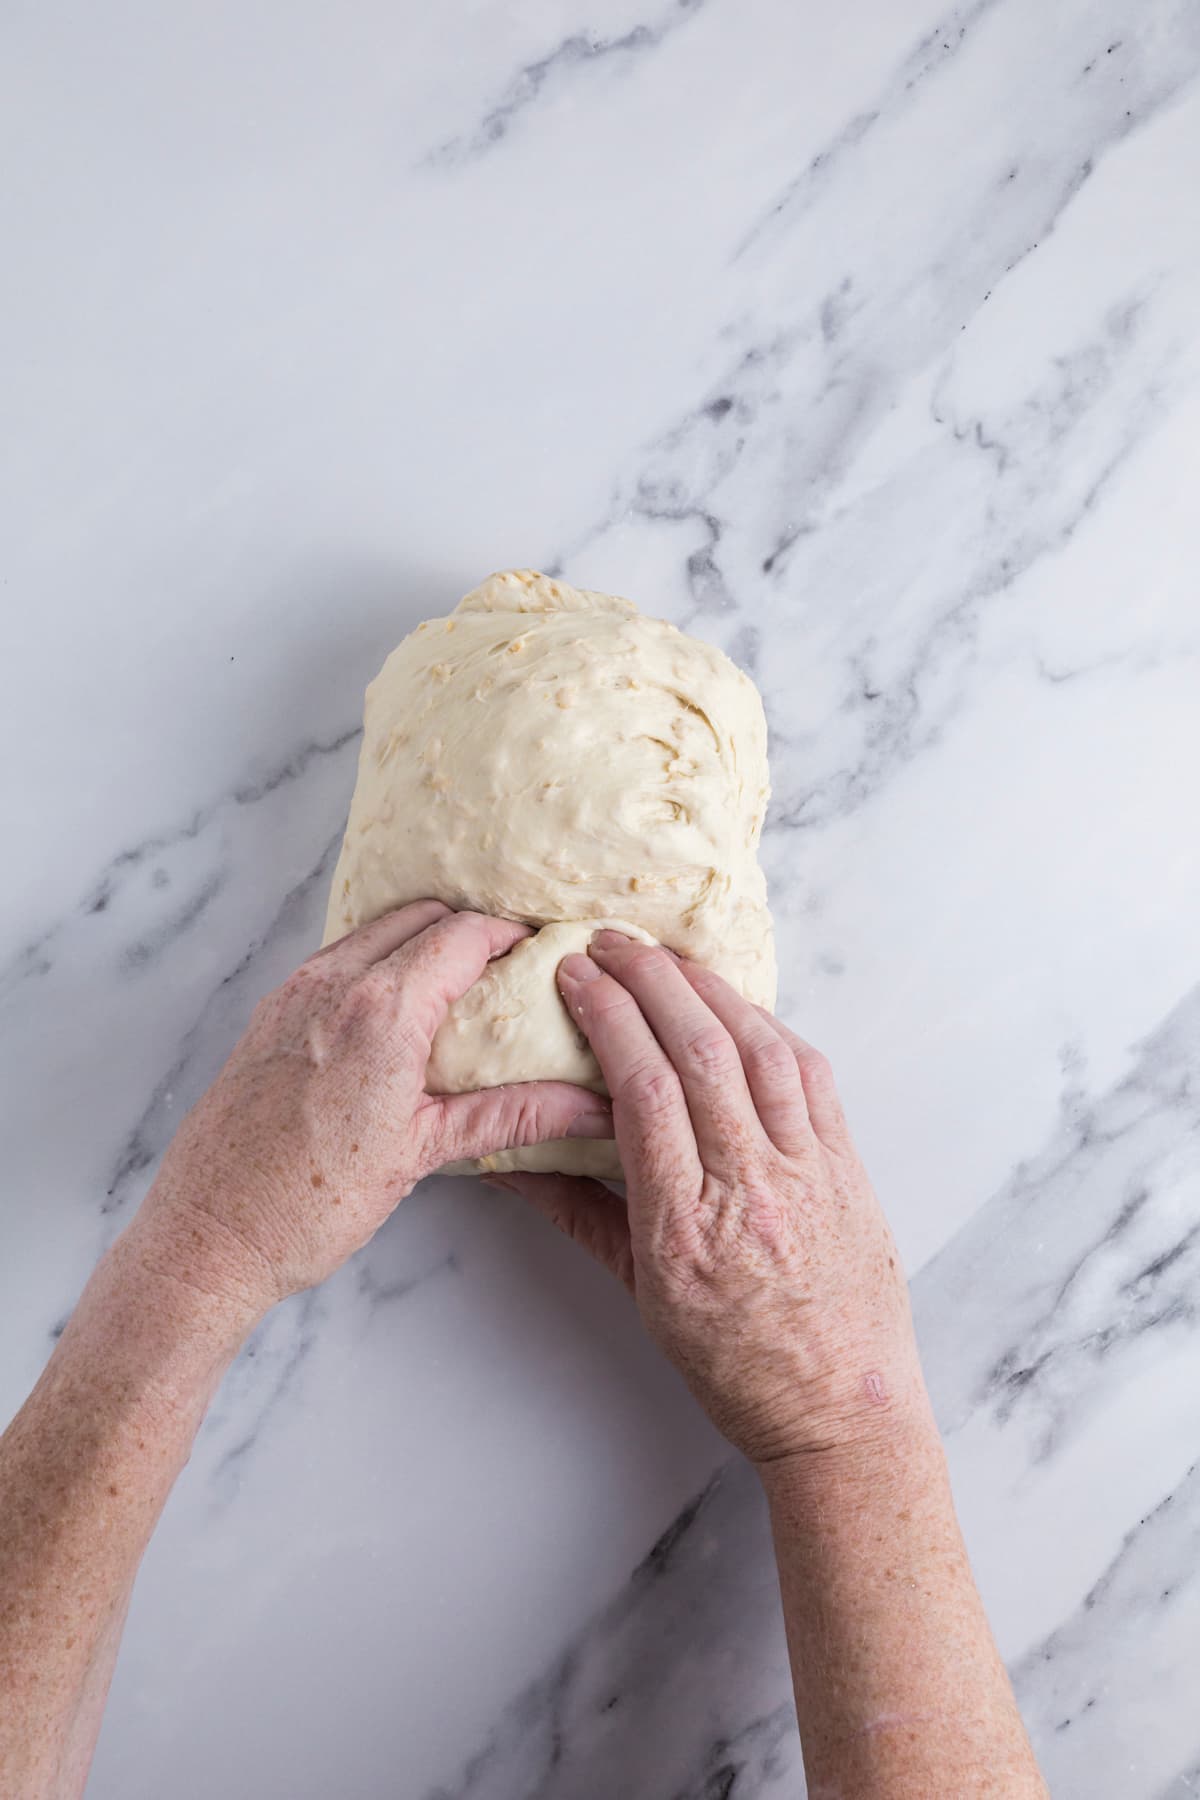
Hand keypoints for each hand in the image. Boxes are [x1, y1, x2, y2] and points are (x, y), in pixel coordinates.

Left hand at [136, 903, 611, 1324]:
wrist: (210, 1235)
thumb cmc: (310, 1204)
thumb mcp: (423, 1153)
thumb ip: (511, 1116)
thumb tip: (587, 1108)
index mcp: (382, 1011)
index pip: (463, 934)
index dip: (510, 934)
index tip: (541, 951)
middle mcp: (334, 984)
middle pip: (421, 916)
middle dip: (470, 929)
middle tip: (509, 967)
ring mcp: (293, 993)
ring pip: (374, 932)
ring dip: (420, 941)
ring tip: (460, 987)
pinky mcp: (268, 1014)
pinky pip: (335, 960)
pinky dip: (377, 963)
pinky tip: (398, 1013)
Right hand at [489, 930, 922, 1466]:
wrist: (841, 1411)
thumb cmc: (736, 1366)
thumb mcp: (642, 1298)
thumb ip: (578, 1215)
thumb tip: (510, 1159)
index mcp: (686, 1229)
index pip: (644, 1089)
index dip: (608, 1017)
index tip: (575, 976)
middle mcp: (752, 1189)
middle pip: (700, 1052)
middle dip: (649, 980)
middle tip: (609, 942)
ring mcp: (809, 1173)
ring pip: (760, 1050)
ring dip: (709, 988)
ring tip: (666, 956)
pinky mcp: (849, 1167)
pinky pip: (811, 1075)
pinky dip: (770, 1028)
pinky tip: (737, 1006)